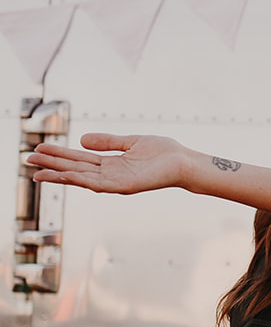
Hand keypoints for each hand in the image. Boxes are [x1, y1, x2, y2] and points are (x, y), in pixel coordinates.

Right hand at [28, 134, 190, 193]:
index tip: (39, 149)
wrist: (185, 162)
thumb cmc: (163, 153)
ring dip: (59, 175)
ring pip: (82, 178)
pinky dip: (81, 179)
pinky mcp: (125, 186)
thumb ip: (108, 142)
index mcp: (111, 164)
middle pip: (75, 168)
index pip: (79, 159)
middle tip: (28, 158)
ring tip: (37, 171)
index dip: (59, 155)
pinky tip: (65, 175)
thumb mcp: (131, 142)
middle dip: (52, 164)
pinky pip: (99, 183)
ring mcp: (116, 182)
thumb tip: (81, 140)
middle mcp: (110, 174)